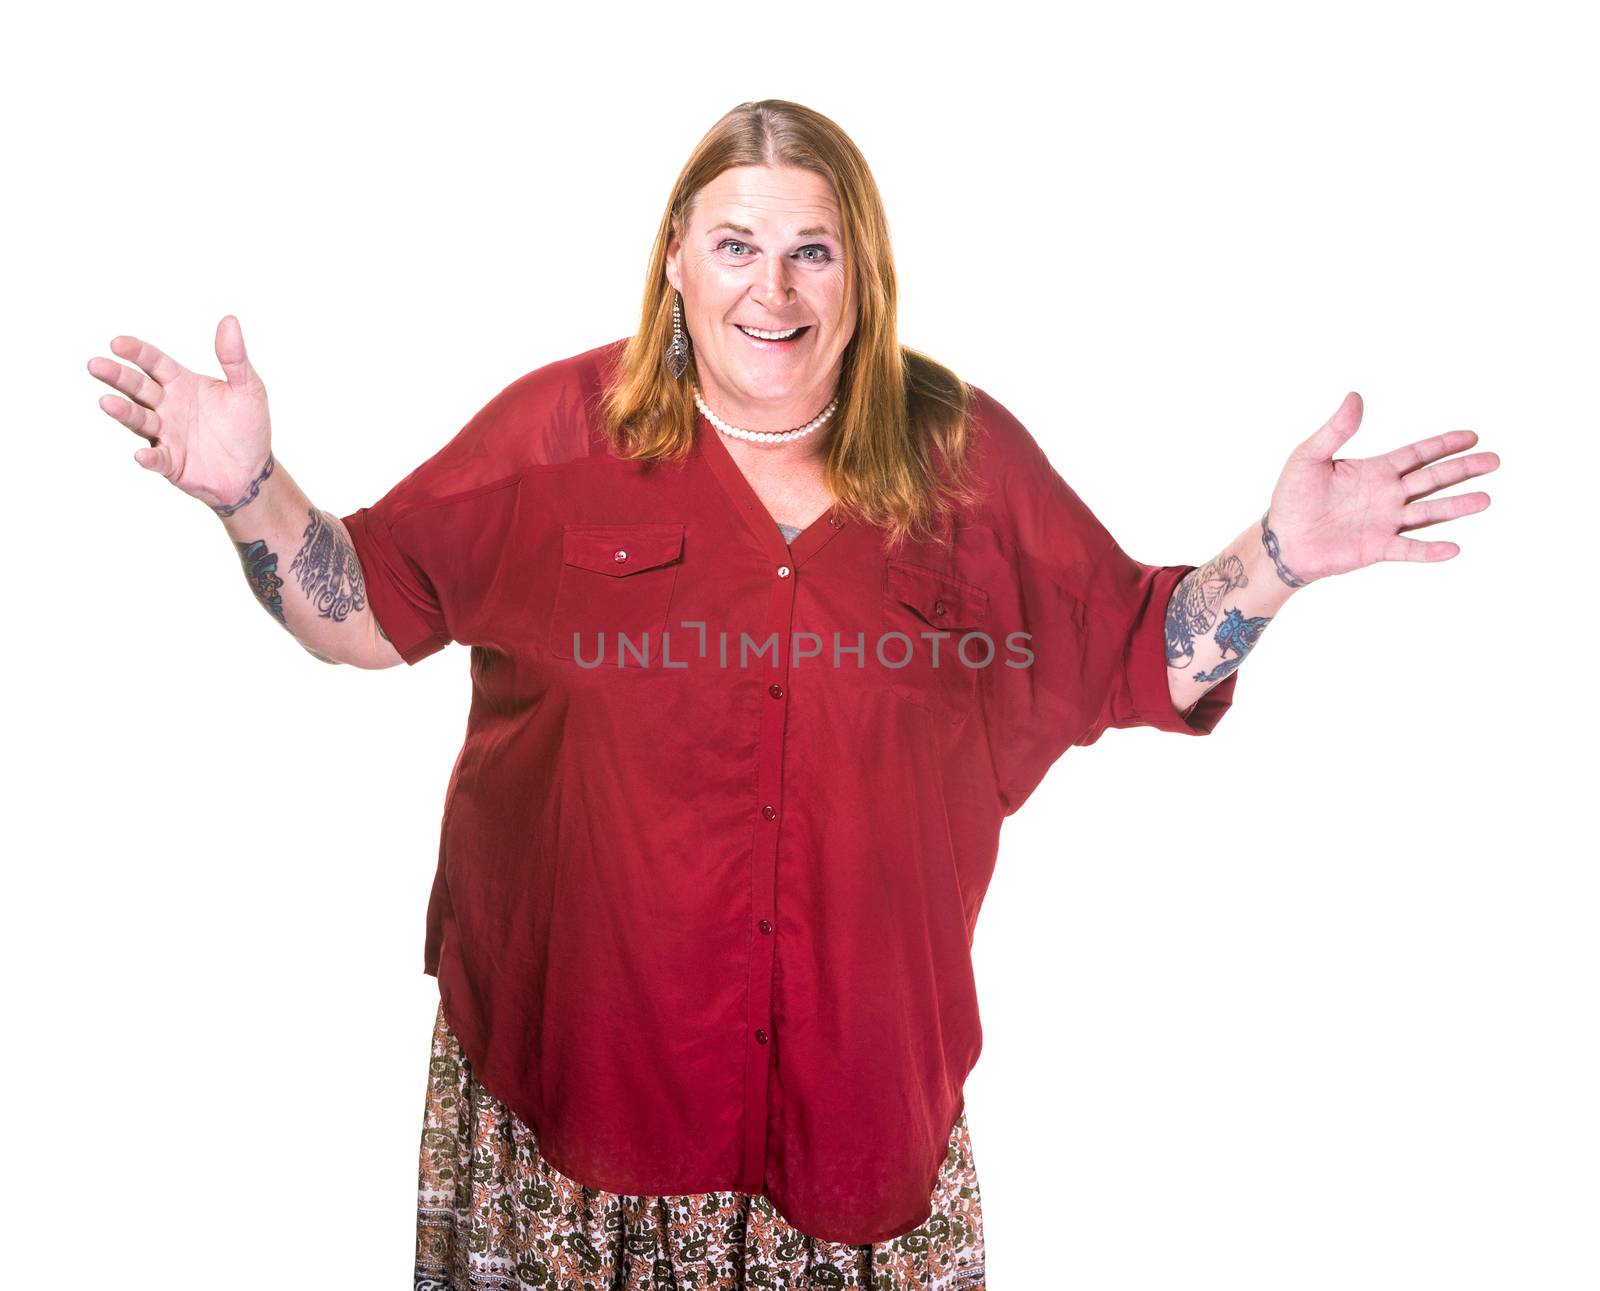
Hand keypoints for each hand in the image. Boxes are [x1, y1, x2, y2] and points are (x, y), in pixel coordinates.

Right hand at [87, 315, 273, 512]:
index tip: (117, 343)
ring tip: (106, 402)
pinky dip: (149, 456)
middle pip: (138, 388)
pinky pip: (157, 458)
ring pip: (140, 420)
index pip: (154, 363)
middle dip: (117, 377)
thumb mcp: (248, 388)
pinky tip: (141, 454)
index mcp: (182, 384)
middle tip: (96, 365)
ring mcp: (167, 434)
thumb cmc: (247, 426)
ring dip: (123, 412)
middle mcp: (168, 406)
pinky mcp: (172, 462)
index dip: (137, 353)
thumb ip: (235, 358)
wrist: (252, 470)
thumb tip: (229, 320)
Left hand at [1265, 392, 1499, 583]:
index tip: (1472, 436)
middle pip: (1432, 479)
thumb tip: (1355, 397)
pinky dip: (1429, 550)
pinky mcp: (1376, 548)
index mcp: (1375, 471)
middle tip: (1494, 460)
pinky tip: (1453, 548)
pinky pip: (1408, 548)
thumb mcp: (1309, 457)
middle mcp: (1387, 495)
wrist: (1281, 540)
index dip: (1443, 445)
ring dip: (1456, 506)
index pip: (1417, 454)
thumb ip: (1335, 430)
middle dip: (1463, 469)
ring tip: (1485, 500)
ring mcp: (1384, 522)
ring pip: (1428, 512)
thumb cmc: (1292, 498)